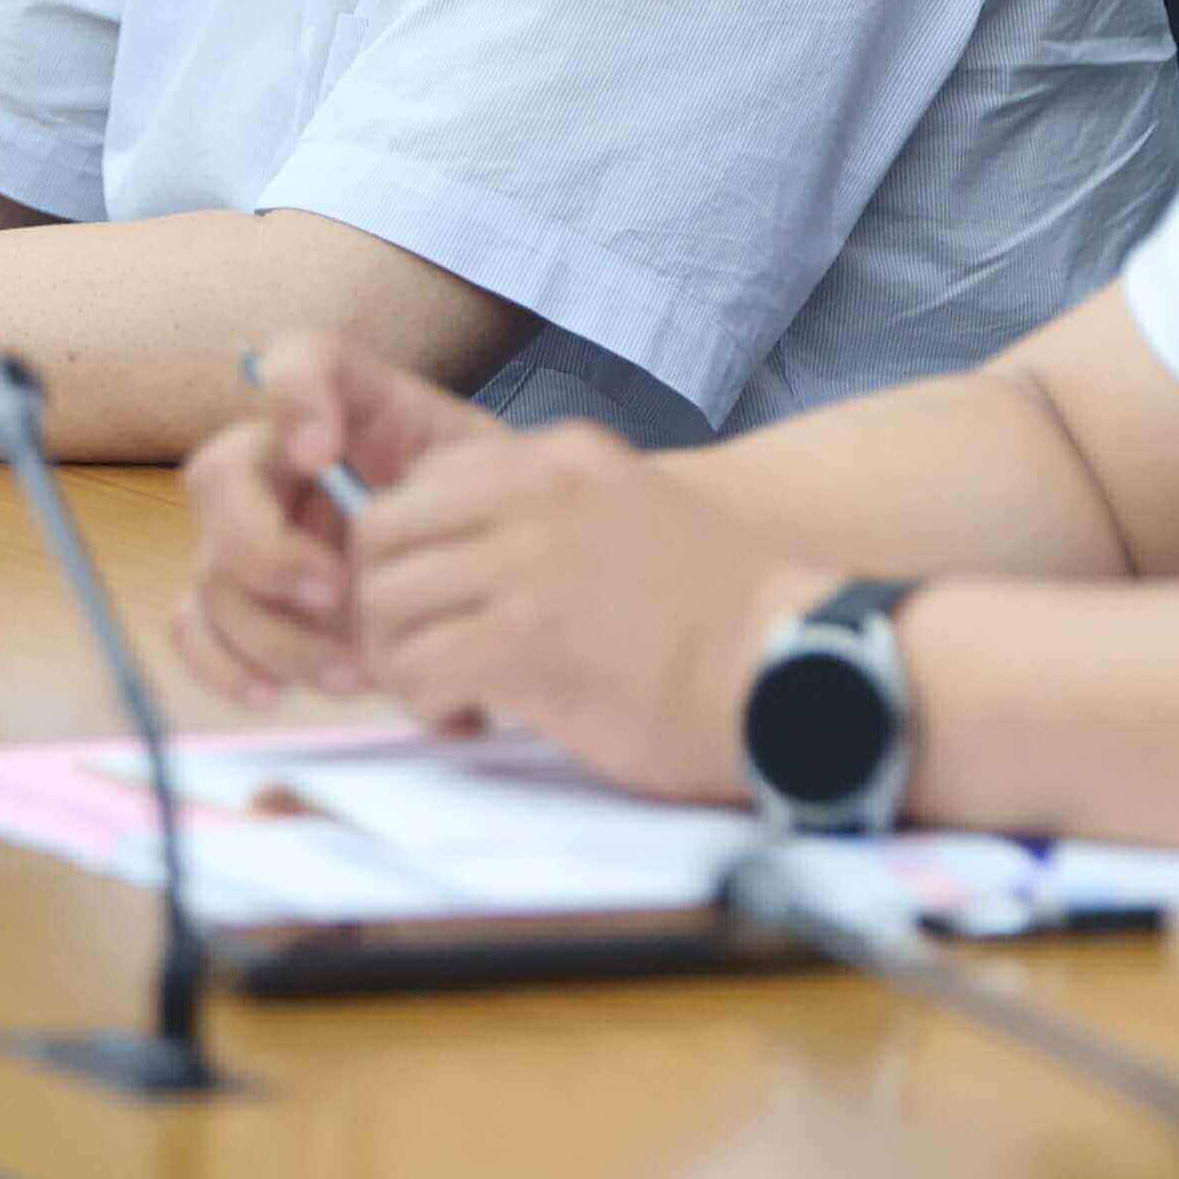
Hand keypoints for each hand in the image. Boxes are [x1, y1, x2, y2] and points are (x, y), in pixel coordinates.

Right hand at [164, 331, 511, 709]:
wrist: (501, 588)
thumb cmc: (496, 525)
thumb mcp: (503, 484)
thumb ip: (467, 471)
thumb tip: (401, 502)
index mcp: (351, 412)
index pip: (299, 359)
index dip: (291, 395)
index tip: (322, 453)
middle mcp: (285, 465)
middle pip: (221, 475)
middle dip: (266, 544)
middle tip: (335, 589)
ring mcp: (255, 537)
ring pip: (213, 570)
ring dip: (272, 630)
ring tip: (352, 674)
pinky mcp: (246, 607)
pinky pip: (194, 627)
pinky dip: (222, 664)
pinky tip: (273, 693)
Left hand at [347, 421, 823, 802]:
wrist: (798, 668)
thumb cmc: (722, 616)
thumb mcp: (632, 514)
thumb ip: (551, 515)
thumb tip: (461, 559)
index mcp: (563, 457)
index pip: (421, 482)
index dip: (410, 555)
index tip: (438, 607)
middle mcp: (538, 492)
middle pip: (380, 533)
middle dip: (380, 605)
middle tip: (420, 657)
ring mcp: (531, 562)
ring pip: (384, 603)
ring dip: (398, 661)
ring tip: (448, 696)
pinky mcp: (530, 642)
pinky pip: (418, 668)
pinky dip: (425, 704)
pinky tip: (470, 721)